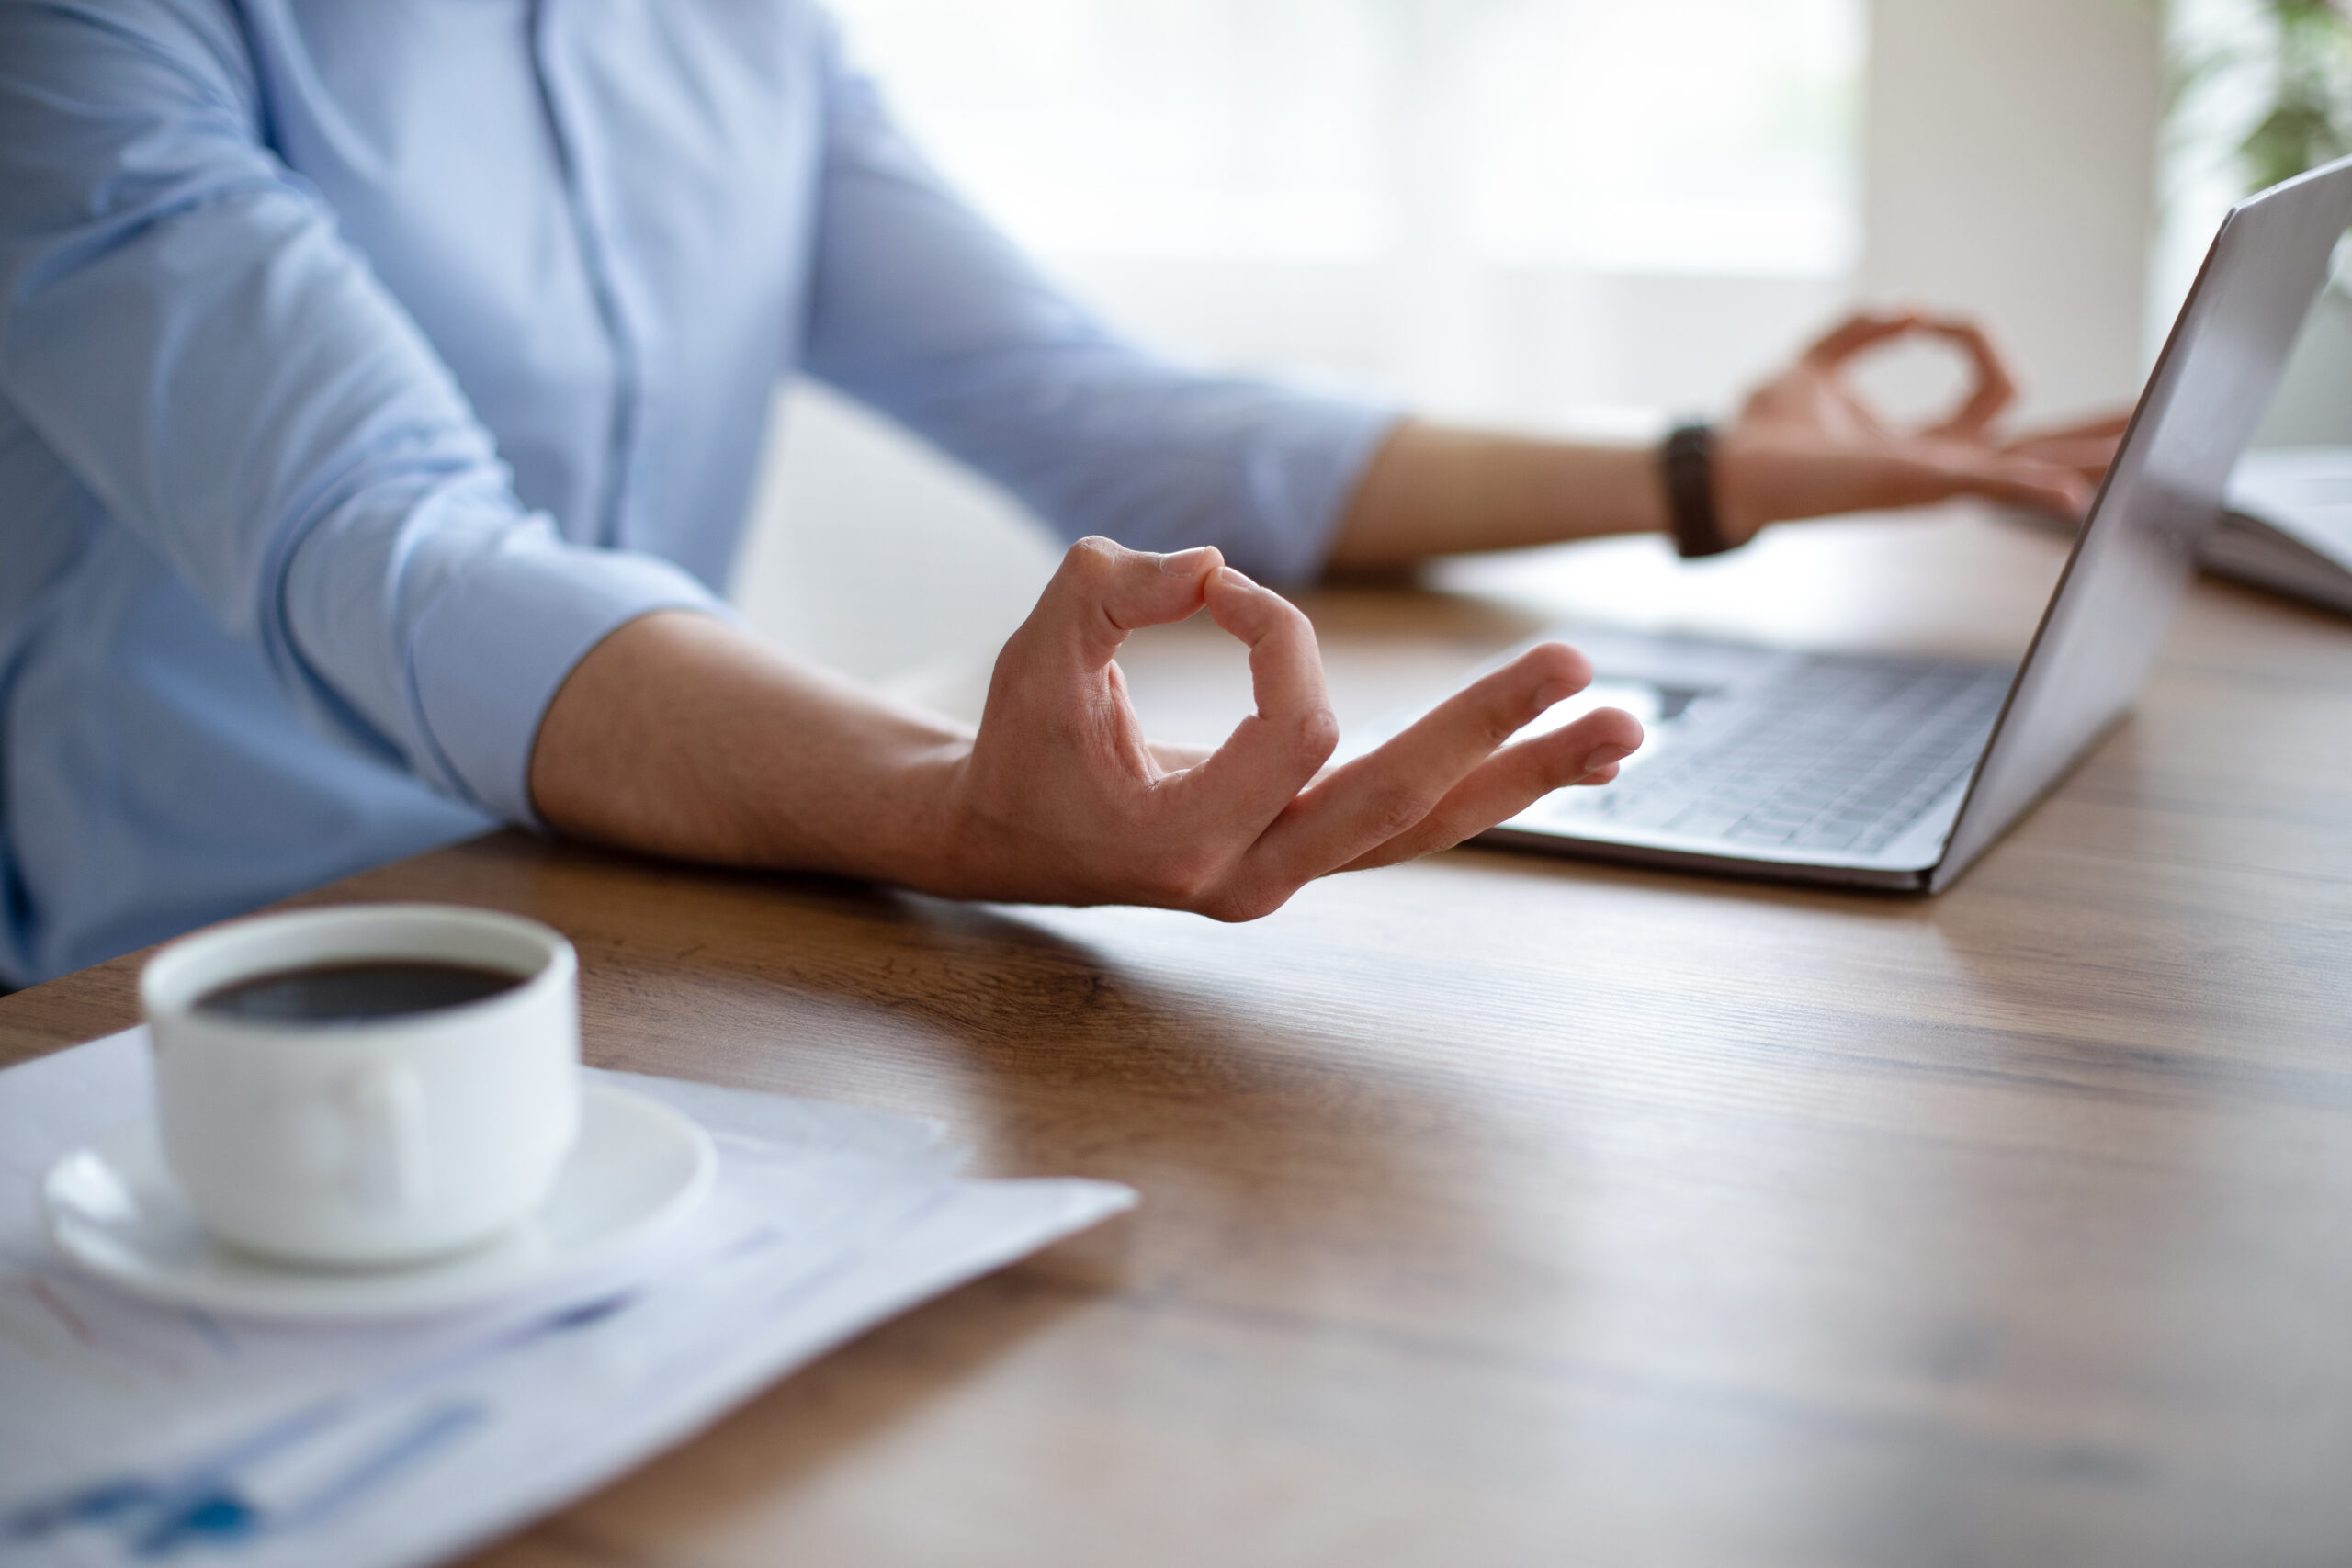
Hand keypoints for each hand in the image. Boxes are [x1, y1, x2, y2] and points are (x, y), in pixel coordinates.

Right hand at [934, 538, 1643, 919]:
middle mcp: (1252, 876)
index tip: (1223, 590)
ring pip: (1426, 829)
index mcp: (1185, 843)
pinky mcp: (1312, 851)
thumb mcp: (1035, 654)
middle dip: (1491, 732)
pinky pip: (1412, 822)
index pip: (1294, 731)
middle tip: (1581, 668)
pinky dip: (1488, 783)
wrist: (1006, 840)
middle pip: (1398, 805)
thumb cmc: (1022, 745)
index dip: (1280, 638)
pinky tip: (1566, 755)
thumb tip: (1214, 566)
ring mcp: (1291, 873)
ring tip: (1624, 729)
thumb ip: (1109, 591)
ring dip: (1527, 776)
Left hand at [1716, 309, 2127, 544]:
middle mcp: (1937, 467)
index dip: (1972, 338)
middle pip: (2036, 445)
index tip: (1927, 318)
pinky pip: (1987, 489)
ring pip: (2029, 465)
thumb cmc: (1758, 428)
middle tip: (2158, 413)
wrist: (1721, 462)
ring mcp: (1930, 481)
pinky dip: (2031, 489)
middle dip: (2092, 431)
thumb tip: (1912, 308)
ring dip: (2087, 453)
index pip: (1991, 389)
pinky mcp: (1913, 487)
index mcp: (1922, 442)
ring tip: (2147, 439)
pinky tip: (2077, 495)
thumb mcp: (1814, 364)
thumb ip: (1862, 333)